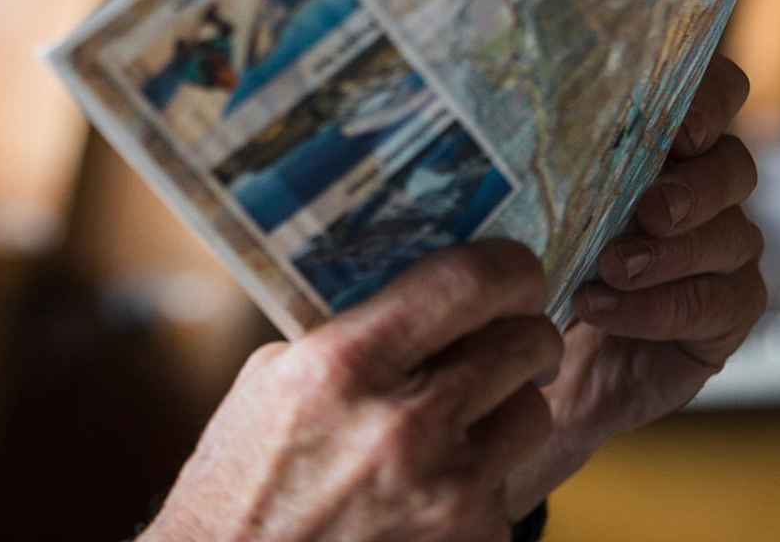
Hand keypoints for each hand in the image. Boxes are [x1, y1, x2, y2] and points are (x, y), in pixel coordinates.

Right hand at [142, 240, 561, 541]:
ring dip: (507, 404)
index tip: (514, 267)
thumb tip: (425, 286)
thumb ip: (356, 330)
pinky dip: (482, 473)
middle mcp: (404, 425)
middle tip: (501, 333)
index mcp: (346, 364)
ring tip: (461, 413)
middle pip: (524, 343)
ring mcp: (446, 491)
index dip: (508, 265)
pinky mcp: (473, 539)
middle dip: (520, 331)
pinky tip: (434, 478)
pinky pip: (509, 481)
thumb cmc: (246, 474)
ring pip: (533, 412)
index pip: (466, 283)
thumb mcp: (278, 375)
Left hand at [503, 55, 766, 514]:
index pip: (715, 92)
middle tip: (649, 209)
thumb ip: (536, 158)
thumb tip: (497, 113)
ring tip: (612, 267)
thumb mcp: (523, 202)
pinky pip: (721, 304)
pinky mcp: (723, 315)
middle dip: (694, 186)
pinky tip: (605, 309)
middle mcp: (702, 190)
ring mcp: (720, 252)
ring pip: (734, 236)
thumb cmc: (526, 260)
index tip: (680, 125)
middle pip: (734, 164)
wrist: (529, 356)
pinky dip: (660, 307)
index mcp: (659, 142)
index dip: (710, 99)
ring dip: (671, 253)